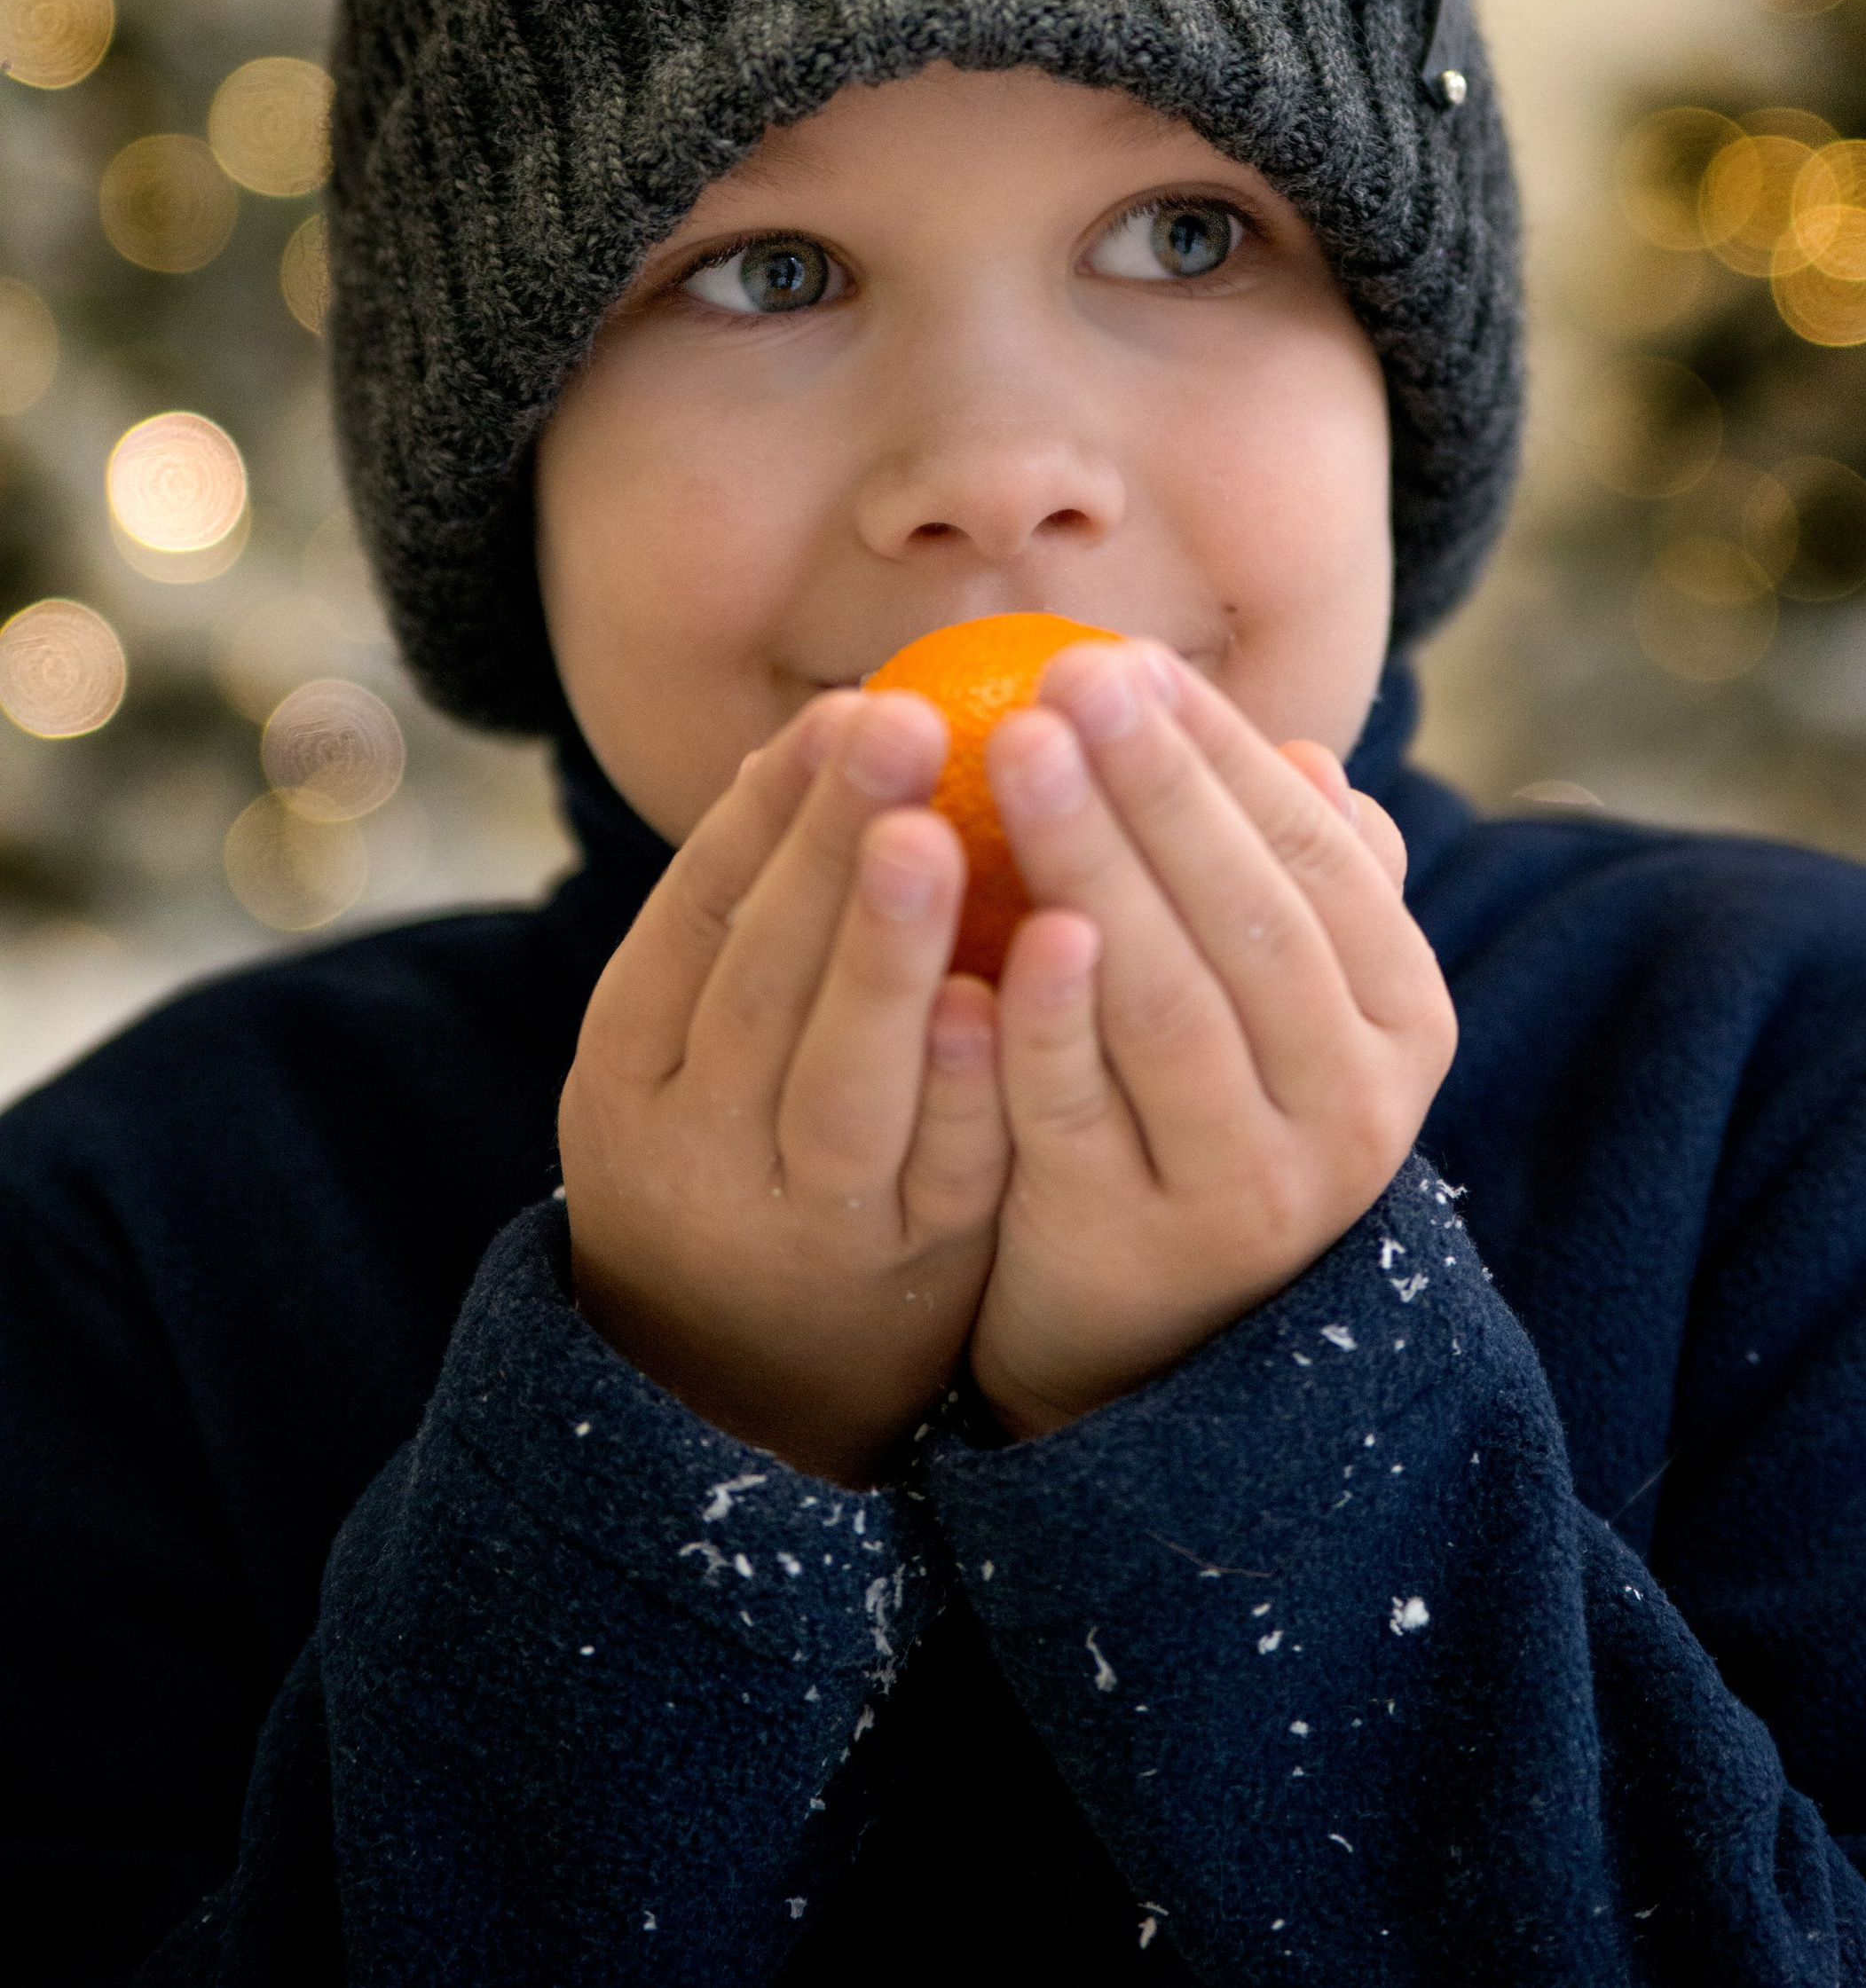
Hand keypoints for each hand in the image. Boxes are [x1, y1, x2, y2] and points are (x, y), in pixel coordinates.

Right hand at [558, 686, 1009, 1486]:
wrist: (734, 1393)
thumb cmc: (742, 1150)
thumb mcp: (695, 1044)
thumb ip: (757, 918)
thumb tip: (834, 729)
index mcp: (630, 1063)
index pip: (694, 918)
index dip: (768, 812)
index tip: (844, 706)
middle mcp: (695, 1143)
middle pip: (760, 986)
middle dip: (830, 849)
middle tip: (904, 723)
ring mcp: (798, 1219)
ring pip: (841, 1085)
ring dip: (890, 959)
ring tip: (942, 840)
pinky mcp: (905, 1275)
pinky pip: (938, 1181)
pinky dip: (965, 1097)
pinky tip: (1002, 1008)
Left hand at [965, 644, 1455, 1438]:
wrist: (1146, 1341)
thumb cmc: (1200, 1109)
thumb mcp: (1277, 1006)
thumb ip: (1291, 884)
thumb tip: (1307, 751)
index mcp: (1401, 1021)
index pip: (1314, 857)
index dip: (1219, 752)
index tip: (1127, 657)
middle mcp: (1351, 1110)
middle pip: (1243, 919)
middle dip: (1152, 785)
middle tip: (1062, 677)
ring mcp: (1250, 1188)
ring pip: (1164, 1004)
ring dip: (1091, 862)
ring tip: (1011, 753)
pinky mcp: (1137, 1245)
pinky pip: (1079, 1111)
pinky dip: (1042, 1017)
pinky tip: (997, 925)